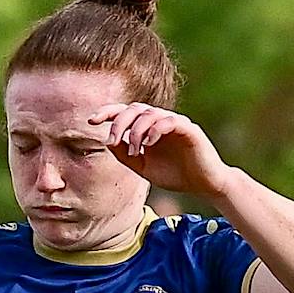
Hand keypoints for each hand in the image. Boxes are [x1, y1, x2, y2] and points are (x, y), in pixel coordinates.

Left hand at [89, 105, 232, 197]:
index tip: (90, 120)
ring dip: (136, 131)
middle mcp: (160, 121)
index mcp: (148, 128)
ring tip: (136, 150)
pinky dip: (155, 130)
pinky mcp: (189, 130)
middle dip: (119, 122)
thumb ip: (125, 155)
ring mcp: (175, 123)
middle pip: (135, 108)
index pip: (125, 112)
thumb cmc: (174, 174)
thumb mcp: (142, 167)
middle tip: (111, 141)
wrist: (203, 184)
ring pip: (150, 114)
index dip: (108, 112)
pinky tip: (149, 144)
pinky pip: (169, 121)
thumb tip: (108, 141)